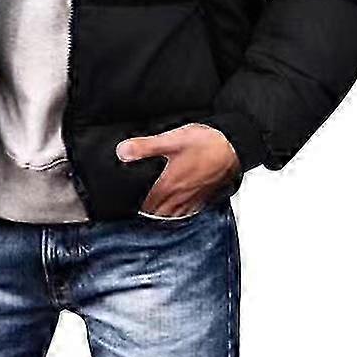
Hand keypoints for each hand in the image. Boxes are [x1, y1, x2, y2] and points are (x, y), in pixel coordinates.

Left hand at [116, 123, 241, 216]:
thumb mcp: (171, 140)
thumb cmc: (205, 143)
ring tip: (149, 207)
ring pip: (170, 216)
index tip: (124, 202)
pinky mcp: (203, 199)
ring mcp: (192, 201)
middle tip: (133, 204)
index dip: (132, 205)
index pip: (143, 205)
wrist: (234, 147)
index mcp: (167, 186)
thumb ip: (144, 147)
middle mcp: (179, 199)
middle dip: (143, 211)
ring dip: (159, 214)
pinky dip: (176, 212)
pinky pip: (185, 213)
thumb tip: (121, 152)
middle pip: (155, 214)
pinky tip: (172, 205)